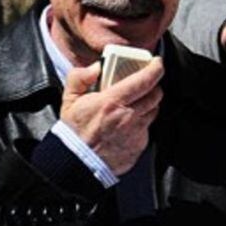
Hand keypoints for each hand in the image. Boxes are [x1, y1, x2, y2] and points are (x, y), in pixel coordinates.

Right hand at [59, 56, 164, 176]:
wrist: (77, 163)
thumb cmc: (73, 132)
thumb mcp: (69, 99)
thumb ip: (79, 77)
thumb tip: (96, 67)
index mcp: (112, 102)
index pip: (144, 80)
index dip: (155, 68)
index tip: (156, 63)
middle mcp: (128, 116)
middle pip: (155, 94)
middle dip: (152, 86)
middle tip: (143, 84)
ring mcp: (135, 132)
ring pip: (154, 111)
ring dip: (148, 104)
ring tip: (134, 104)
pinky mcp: (138, 146)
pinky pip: (146, 129)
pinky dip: (140, 123)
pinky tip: (127, 125)